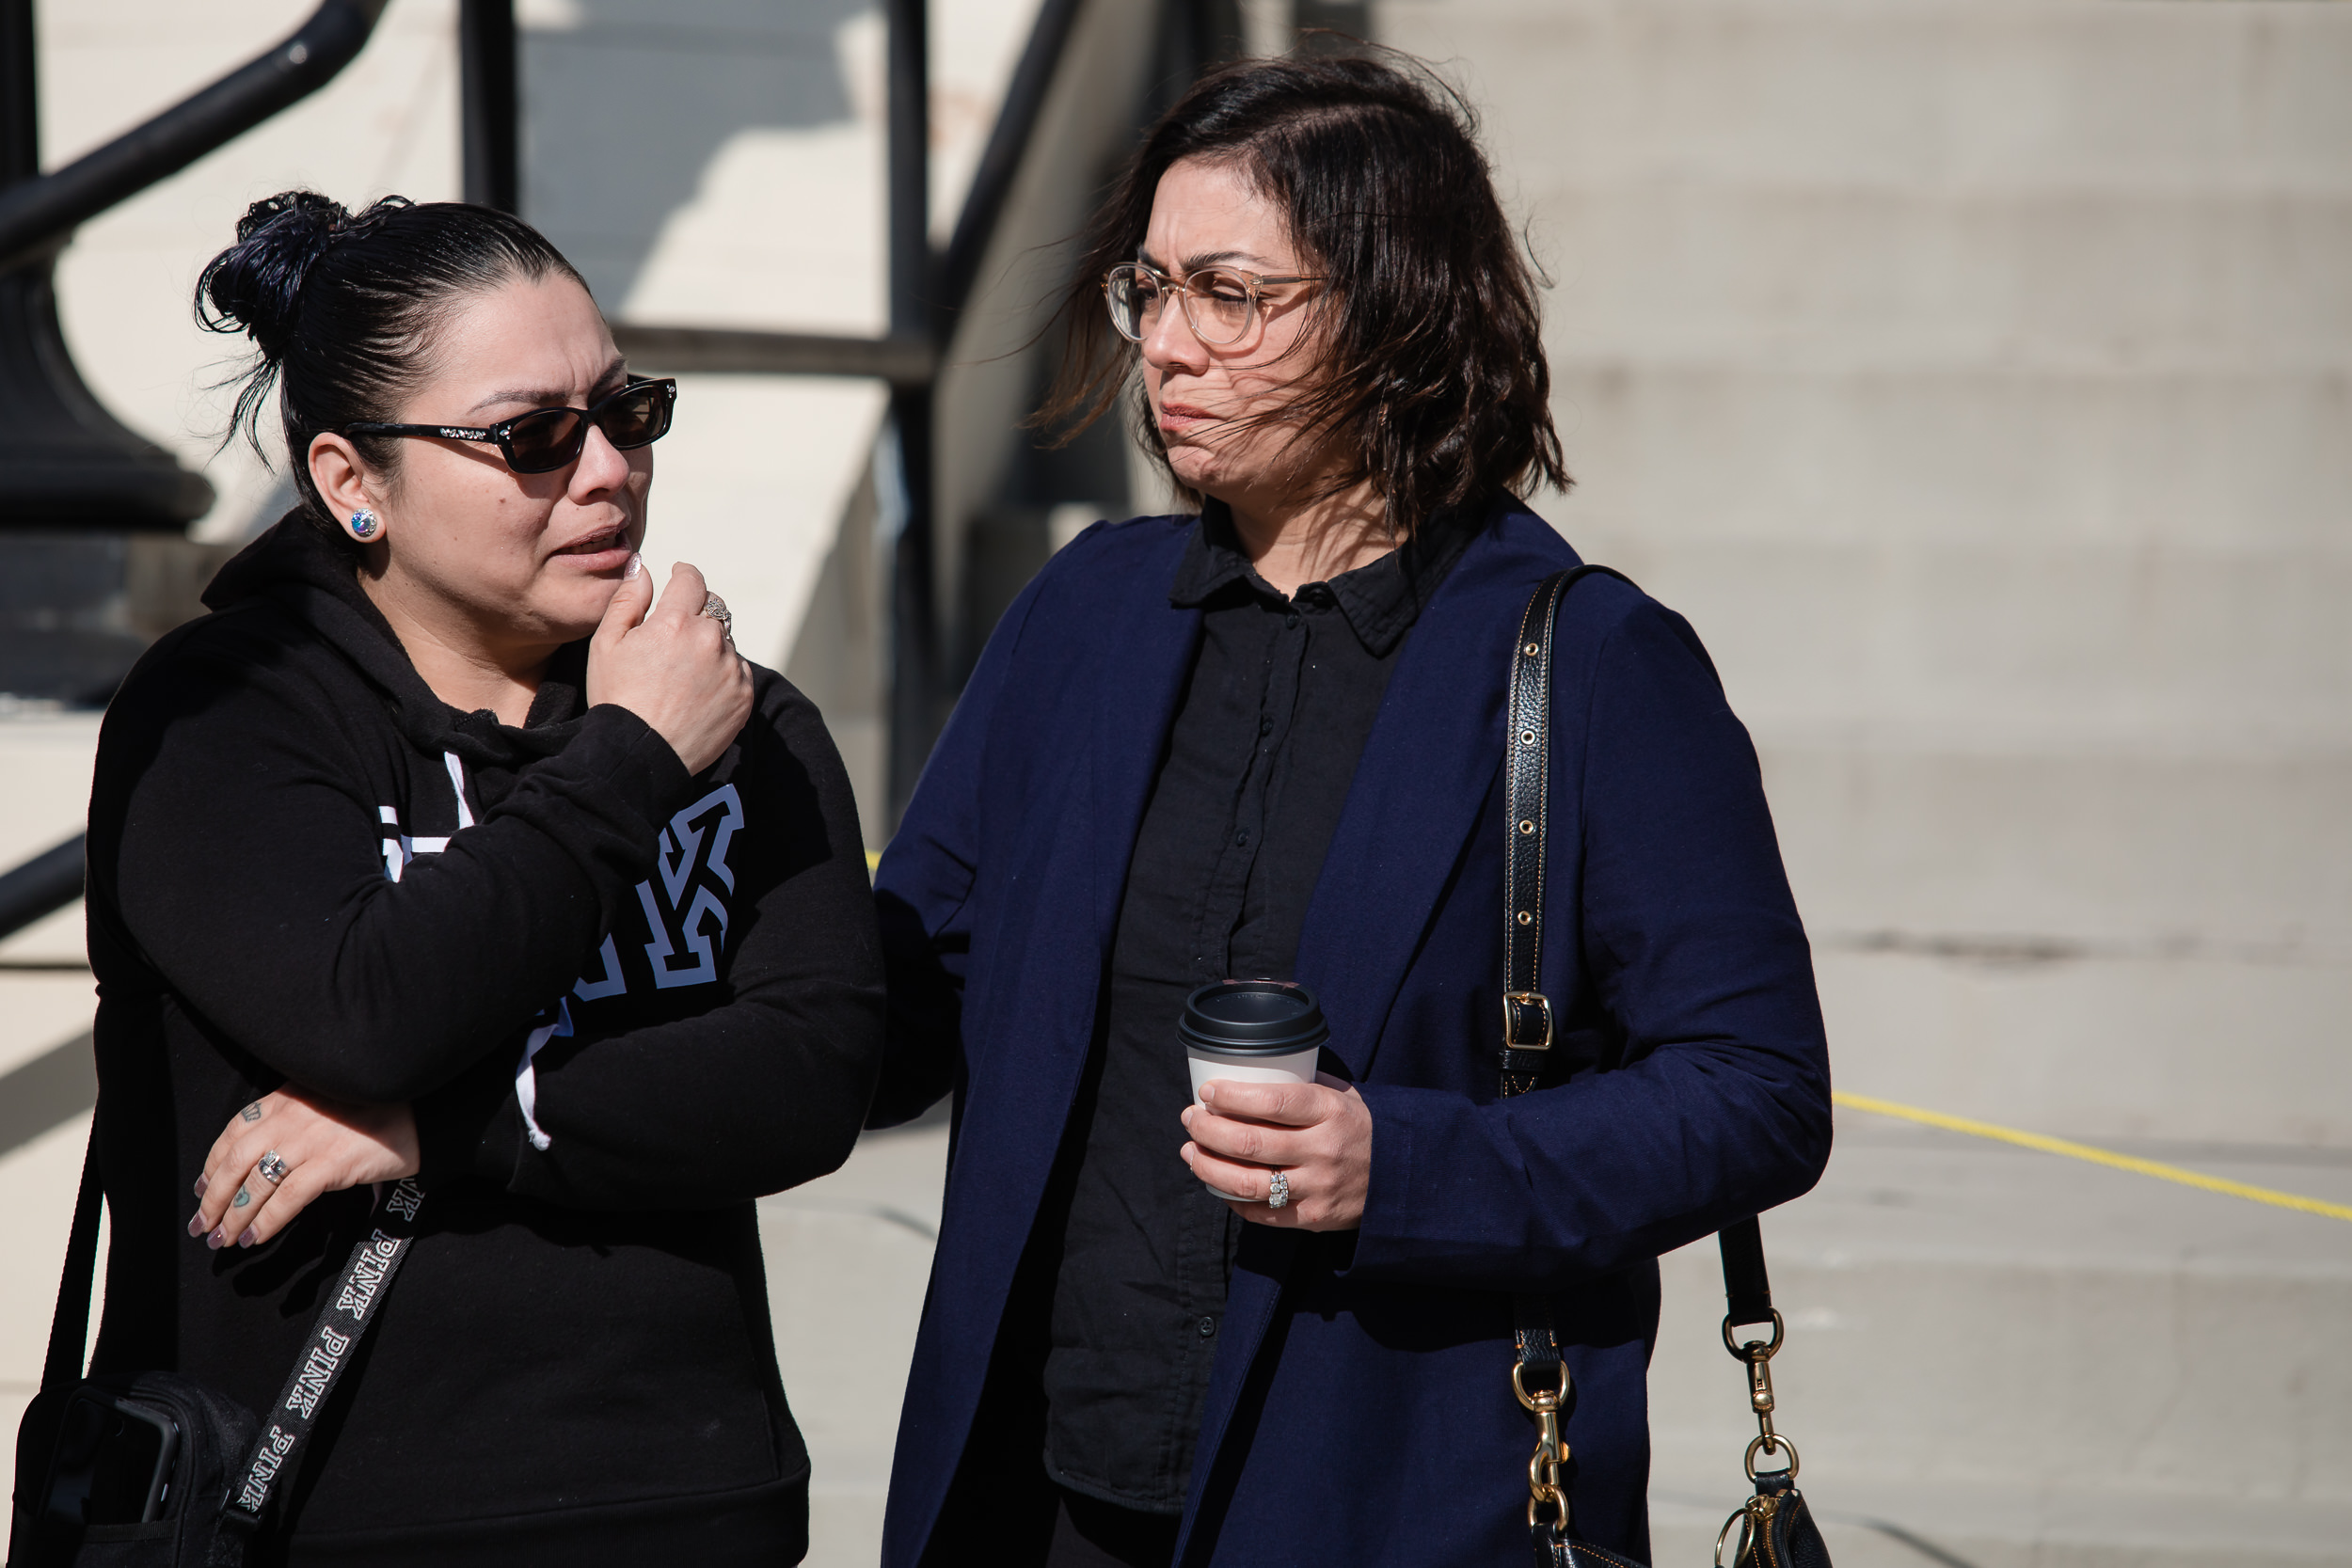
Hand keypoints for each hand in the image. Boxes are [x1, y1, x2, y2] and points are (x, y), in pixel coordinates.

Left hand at [188, 1089, 418, 1250]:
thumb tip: (262, 1157)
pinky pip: (287, 1198)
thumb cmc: (378, 1110)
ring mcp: (311, 1139)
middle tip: (202, 1225)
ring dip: (234, 1217)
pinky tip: (255, 1238)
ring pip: (256, 1184)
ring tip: (224, 1239)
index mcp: (287, 1097)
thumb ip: (295, 1117)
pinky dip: (266, 1221)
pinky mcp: (332, 1163)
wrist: (425, 1112)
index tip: (202, 1187)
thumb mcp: (327, 1101)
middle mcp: (292, 1115)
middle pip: (236, 1161)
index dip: (212, 1163)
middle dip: (213, 1197)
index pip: (234, 1131)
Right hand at [586, 557, 753, 774]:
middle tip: (673, 637)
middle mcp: (710, 640)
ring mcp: (731, 668)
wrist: (640, 755)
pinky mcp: (744, 695)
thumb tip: (644, 567)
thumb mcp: (607, 644)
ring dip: (709, 645)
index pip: (691, 579)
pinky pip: (738, 670)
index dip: (684, 574)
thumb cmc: (617, 698)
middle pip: (712, 609)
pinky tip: (697, 691)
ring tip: (681, 673)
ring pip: (725, 641)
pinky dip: (723, 672)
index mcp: (675, 621)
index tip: (680, 576)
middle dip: (695, 614)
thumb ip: (629, 599)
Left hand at [1179, 1072, 1371, 1231]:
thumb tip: (1246, 1074)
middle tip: (1191, 1118)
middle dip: (1208, 1129)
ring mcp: (1318, 1188)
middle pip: (1250, 1143)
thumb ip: (1301, 1086)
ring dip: (1208, 1166)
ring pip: (1247, 1182)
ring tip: (1190, 1151)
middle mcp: (1323, 1150)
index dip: (1232, 1096)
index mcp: (1331, 1111)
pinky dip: (1231, 1198)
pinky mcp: (1314, 1218)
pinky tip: (1216, 1182)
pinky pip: (1261, 1213)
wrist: (1403, 1175)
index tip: (1207, 1092)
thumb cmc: (1360, 1126)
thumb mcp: (1341, 1095)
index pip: (1273, 1102)